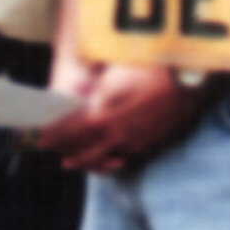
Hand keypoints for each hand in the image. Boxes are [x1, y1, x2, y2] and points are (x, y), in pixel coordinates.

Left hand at [36, 63, 203, 176]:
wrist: (188, 75)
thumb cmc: (149, 66)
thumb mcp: (114, 74)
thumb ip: (93, 90)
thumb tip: (76, 98)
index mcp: (103, 114)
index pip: (71, 131)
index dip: (54, 135)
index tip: (41, 137)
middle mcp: (117, 133)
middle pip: (85, 150)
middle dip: (68, 153)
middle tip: (54, 154)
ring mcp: (135, 141)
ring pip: (105, 158)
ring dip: (88, 161)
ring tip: (74, 163)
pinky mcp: (152, 143)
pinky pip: (125, 157)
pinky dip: (111, 160)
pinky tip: (109, 158)